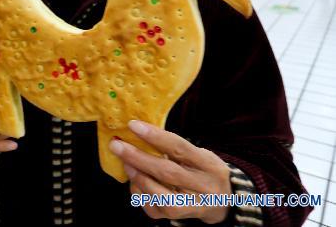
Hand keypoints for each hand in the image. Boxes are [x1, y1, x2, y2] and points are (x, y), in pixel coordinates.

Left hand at [110, 119, 231, 223]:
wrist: (225, 201)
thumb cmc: (203, 170)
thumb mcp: (199, 155)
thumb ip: (175, 147)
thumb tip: (138, 132)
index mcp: (208, 164)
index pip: (180, 148)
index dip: (155, 136)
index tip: (133, 125)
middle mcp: (204, 187)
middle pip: (168, 173)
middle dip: (138, 158)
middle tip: (116, 145)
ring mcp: (195, 206)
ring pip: (163, 197)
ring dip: (139, 178)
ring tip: (125, 164)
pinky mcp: (182, 218)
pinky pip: (157, 209)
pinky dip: (142, 195)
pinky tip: (135, 183)